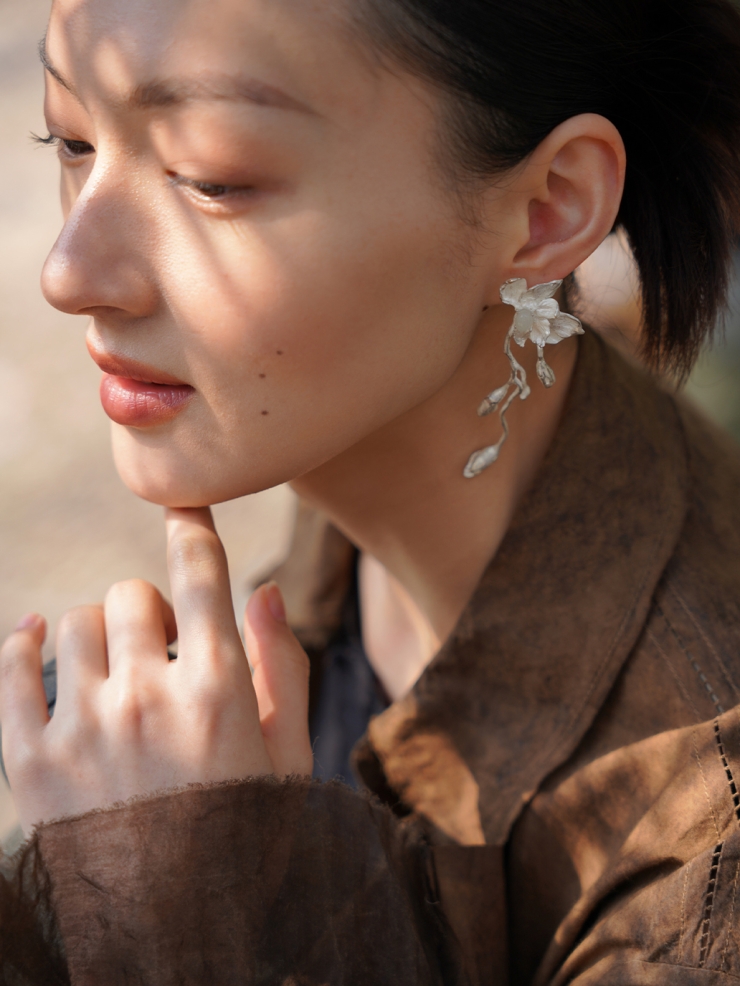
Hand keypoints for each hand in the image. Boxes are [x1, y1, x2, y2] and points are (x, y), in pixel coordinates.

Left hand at [0, 508, 312, 833]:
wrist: (182, 931)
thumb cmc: (247, 834)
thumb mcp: (288, 755)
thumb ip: (280, 666)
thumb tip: (265, 591)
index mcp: (219, 690)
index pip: (200, 572)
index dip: (192, 524)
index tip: (184, 503)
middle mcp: (147, 698)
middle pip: (132, 594)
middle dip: (151, 609)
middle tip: (162, 648)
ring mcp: (82, 730)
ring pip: (76, 623)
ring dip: (101, 634)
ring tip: (115, 674)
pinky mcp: (29, 764)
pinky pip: (11, 669)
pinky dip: (22, 642)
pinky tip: (35, 635)